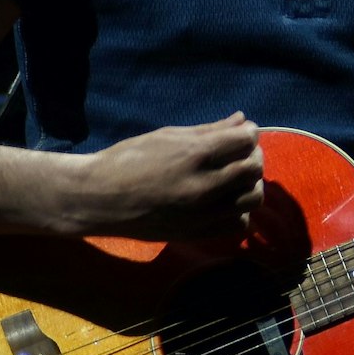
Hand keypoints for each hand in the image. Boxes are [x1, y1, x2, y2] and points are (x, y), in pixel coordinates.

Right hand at [75, 112, 265, 240]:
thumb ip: (210, 130)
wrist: (100, 199)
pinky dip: (238, 211)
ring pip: (253, 199)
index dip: (249, 133)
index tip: (241, 133)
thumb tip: (242, 120)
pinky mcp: (198, 234)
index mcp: (195, 155)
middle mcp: (204, 186)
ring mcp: (203, 214)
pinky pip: (238, 224)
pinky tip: (225, 202)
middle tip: (239, 153)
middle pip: (254, 169)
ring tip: (235, 178)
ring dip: (250, 184)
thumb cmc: (129, 159)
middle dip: (252, 156)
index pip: (246, 140)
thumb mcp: (168, 136)